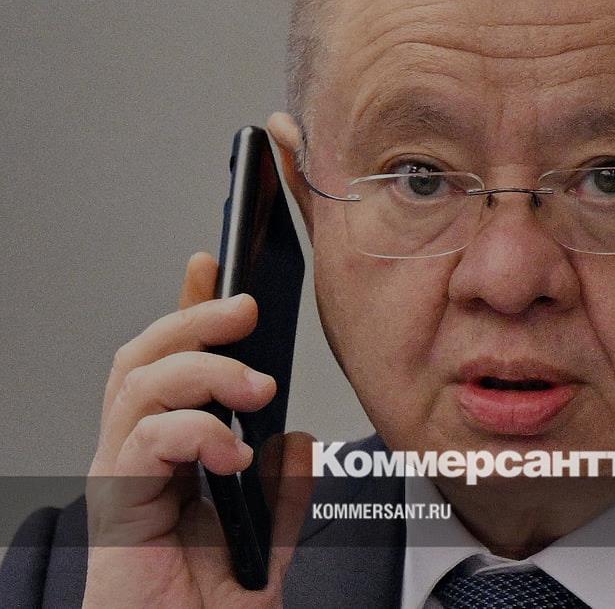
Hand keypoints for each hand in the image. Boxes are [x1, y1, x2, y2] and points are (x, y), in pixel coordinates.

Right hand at [83, 252, 313, 606]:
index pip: (171, 365)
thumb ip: (282, 497)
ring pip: (137, 383)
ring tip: (254, 387)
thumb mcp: (266, 548)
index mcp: (170, 459)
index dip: (188, 312)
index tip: (213, 267)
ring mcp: (121, 481)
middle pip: (143, 358)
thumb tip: (298, 442)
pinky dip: (193, 432)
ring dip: (202, 369)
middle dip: (192, 319)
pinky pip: (142, 440)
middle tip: (245, 309)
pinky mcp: (115, 509)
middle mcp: (135, 460)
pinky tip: (230, 454)